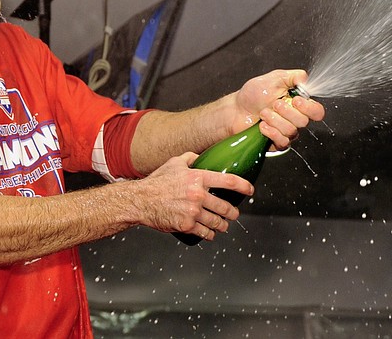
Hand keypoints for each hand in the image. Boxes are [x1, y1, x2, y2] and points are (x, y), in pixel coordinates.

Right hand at [134, 152, 253, 240]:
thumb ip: (189, 158)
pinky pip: (205, 232)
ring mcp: (193, 211)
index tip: (250, 189)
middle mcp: (198, 195)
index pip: (228, 181)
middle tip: (234, 214)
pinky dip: (210, 234)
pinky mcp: (186, 225)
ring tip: (224, 225)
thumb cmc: (156, 182)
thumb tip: (200, 157)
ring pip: (217, 222)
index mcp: (198, 178)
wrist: (141, 200)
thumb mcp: (173, 163)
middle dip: (233, 213)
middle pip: (225, 207)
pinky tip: (211, 233)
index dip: (243, 186)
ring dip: (223, 225)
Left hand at [233, 69, 325, 150]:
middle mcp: (294, 118)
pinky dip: (271, 132)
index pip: (317, 111)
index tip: (295, 100)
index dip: (309, 108)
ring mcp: (286, 131)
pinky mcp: (277, 142)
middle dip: (286, 112)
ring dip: (275, 120)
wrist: (236, 110)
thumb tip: (305, 78)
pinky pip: (283, 142)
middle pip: (304, 121)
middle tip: (274, 104)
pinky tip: (262, 125)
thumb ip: (292, 76)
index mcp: (298, 104)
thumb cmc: (253, 94)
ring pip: (292, 131)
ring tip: (263, 113)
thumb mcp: (273, 79)